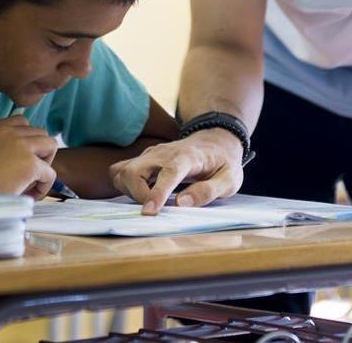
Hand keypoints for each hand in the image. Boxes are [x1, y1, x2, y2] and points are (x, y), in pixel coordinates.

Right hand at [0, 115, 57, 198]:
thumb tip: (20, 156)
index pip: (22, 121)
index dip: (27, 138)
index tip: (22, 156)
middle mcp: (8, 132)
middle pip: (40, 132)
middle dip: (39, 151)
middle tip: (28, 171)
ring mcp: (21, 146)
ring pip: (51, 145)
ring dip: (46, 163)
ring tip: (32, 180)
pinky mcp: (30, 164)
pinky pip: (50, 172)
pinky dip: (44, 185)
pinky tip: (31, 195)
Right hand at [109, 128, 242, 213]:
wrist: (215, 140)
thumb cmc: (223, 162)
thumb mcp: (230, 179)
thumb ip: (208, 191)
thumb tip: (181, 204)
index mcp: (188, 157)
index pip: (169, 172)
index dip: (157, 193)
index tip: (149, 212)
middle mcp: (164, 152)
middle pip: (134, 170)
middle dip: (137, 195)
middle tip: (154, 210)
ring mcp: (151, 154)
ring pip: (123, 171)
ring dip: (130, 191)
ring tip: (150, 201)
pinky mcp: (143, 158)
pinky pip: (121, 171)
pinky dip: (125, 186)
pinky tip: (142, 193)